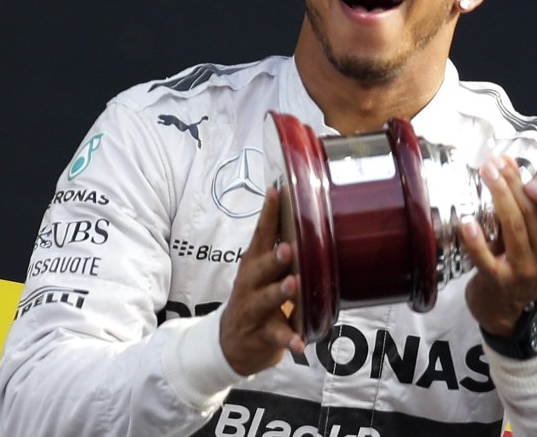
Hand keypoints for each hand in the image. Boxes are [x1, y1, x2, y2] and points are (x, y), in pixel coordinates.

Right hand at [219, 187, 304, 374]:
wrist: (230, 343)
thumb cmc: (256, 297)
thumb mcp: (262, 271)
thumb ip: (279, 248)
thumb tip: (306, 212)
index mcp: (254, 263)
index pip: (261, 235)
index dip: (269, 214)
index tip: (277, 193)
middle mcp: (251, 284)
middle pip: (260, 268)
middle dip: (274, 258)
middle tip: (289, 249)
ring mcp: (253, 309)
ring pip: (265, 300)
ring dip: (279, 292)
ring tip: (293, 285)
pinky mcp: (261, 334)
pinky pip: (276, 337)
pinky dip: (289, 340)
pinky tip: (300, 344)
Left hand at [459, 156, 536, 336]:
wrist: (503, 307)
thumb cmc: (521, 261)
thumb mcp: (536, 238)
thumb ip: (529, 203)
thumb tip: (509, 162)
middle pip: (536, 215)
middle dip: (516, 183)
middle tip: (497, 164)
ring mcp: (524, 270)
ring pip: (515, 228)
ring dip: (500, 197)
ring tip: (487, 176)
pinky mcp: (498, 280)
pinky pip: (486, 258)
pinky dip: (475, 240)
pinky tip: (468, 222)